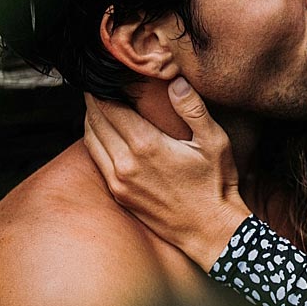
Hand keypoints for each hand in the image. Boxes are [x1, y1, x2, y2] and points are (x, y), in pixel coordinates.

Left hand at [83, 79, 250, 268]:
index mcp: (146, 146)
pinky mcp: (118, 194)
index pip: (109, 107)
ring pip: (90, 140)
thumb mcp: (214, 142)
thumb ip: (193, 109)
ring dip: (92, 120)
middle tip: (98, 84)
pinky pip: (97, 160)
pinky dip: (96, 142)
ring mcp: (118, 181)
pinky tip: (106, 134)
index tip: (104, 75)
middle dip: (94, 100)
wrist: (210, 230)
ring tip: (99, 105)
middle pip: (94, 121)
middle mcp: (124, 163)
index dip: (102, 88)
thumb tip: (175, 82)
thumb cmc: (216, 186)